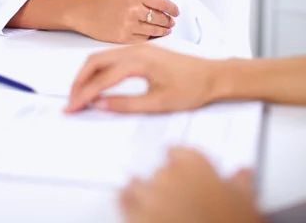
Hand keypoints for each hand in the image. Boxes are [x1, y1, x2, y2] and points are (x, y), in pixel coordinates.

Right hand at [66, 44, 218, 112]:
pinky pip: (111, 56)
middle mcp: (135, 50)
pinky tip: (96, 81)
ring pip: (101, 57)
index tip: (72, 107)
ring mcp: (137, 48)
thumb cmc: (191, 87)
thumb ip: (127, 104)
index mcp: (138, 61)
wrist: (212, 75)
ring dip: (86, 74)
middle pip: (95, 61)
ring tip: (79, 93)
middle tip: (70, 101)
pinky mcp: (140, 51)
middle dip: (78, 81)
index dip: (84, 94)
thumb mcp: (159, 103)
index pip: (102, 78)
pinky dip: (97, 68)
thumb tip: (101, 106)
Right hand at [77, 0, 177, 44]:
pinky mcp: (123, 37)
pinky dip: (150, 37)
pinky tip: (152, 34)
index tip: (176, 11)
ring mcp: (129, 25)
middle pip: (160, 17)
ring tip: (166, 29)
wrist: (86, 12)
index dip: (172, 8)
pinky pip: (144, 39)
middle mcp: (134, 9)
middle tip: (171, 21)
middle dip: (169, 20)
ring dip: (163, 30)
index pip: (162, 2)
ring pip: (154, 30)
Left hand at [120, 148, 263, 222]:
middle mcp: (168, 174)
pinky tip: (130, 204)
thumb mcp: (245, 202)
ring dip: (144, 192)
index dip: (181, 163)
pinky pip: (124, 200)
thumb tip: (244, 172)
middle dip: (167, 182)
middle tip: (178, 197)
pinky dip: (126, 201)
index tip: (185, 171)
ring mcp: (149, 194)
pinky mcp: (133, 214)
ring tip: (154, 203)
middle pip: (160, 169)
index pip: (179, 151)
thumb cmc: (227, 222)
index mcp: (194, 164)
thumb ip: (241, 182)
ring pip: (139, 184)